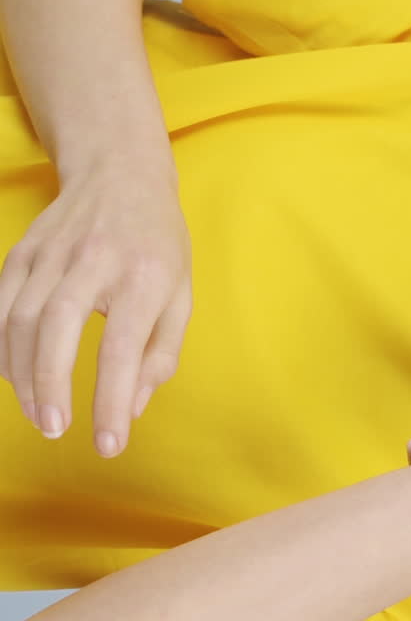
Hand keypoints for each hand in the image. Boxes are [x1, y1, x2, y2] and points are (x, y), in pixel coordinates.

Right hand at [0, 164, 191, 456]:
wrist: (122, 175)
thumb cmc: (160, 246)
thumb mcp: (182, 296)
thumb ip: (160, 354)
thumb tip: (132, 408)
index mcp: (145, 277)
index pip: (122, 349)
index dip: (111, 401)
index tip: (109, 445)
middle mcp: (94, 261)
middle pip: (56, 329)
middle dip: (50, 386)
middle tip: (56, 430)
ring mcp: (51, 253)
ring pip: (18, 319)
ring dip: (23, 375)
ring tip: (41, 414)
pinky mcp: (22, 252)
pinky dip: (0, 347)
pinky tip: (14, 376)